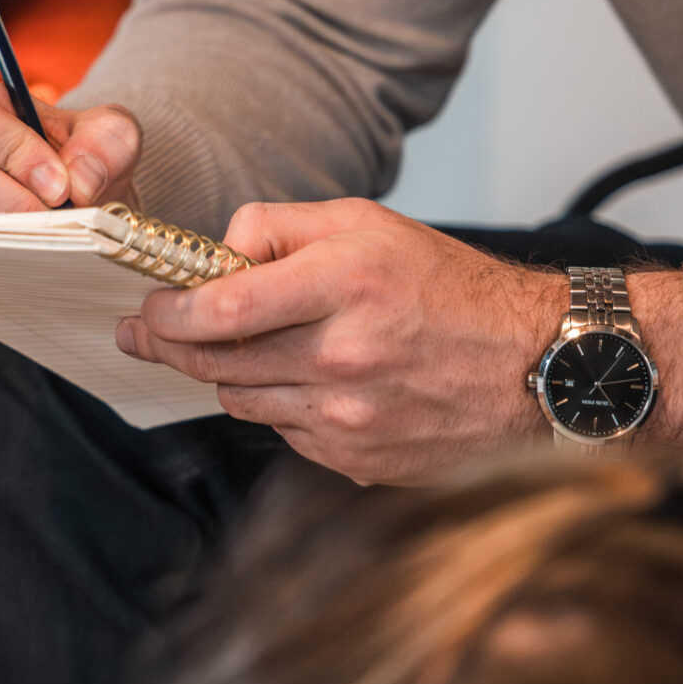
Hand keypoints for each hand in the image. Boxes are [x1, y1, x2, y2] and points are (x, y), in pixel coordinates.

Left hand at [114, 199, 565, 483]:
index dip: (167, 312)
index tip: (147, 306)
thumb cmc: (450, 288)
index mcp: (344, 285)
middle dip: (169, 345)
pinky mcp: (359, 460)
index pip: (221, 310)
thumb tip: (218, 253)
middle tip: (147, 331)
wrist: (534, 364)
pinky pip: (285, 433)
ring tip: (237, 348)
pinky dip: (280, 406)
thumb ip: (280, 227)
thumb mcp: (366, 223)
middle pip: (217, 363)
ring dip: (226, 374)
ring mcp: (351, 418)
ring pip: (244, 401)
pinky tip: (304, 381)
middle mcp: (344, 356)